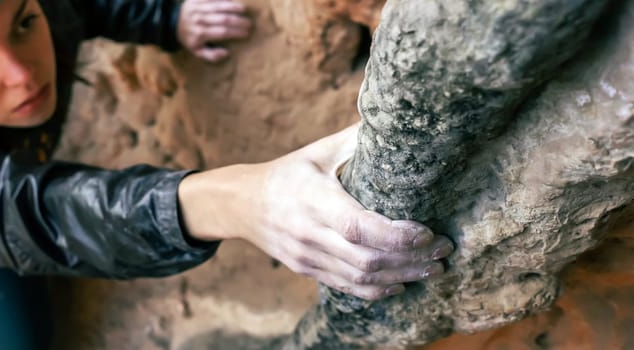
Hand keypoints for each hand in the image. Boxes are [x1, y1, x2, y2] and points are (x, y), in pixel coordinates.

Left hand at [177, 0, 251, 61]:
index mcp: (200, 34)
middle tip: (249, 23)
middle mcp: (200, 20)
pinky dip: (223, 0)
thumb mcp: (197, 52)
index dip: (236, 32)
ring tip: (244, 10)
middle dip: (238, 21)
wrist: (172, 24)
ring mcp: (198, 8)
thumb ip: (212, 56)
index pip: (223, 32)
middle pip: (223, 19)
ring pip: (219, 6)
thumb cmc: (189, 39)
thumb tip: (227, 53)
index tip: (246, 33)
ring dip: (233, 7)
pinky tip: (233, 1)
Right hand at [178, 124, 453, 299]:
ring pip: (360, 278)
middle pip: (367, 258)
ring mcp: (307, 256)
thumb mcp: (317, 151)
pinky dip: (377, 290)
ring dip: (402, 276)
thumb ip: (354, 140)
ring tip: (433, 269)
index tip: (429, 231)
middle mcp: (309, 233)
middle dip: (412, 259)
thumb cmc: (286, 172)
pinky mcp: (306, 270)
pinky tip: (400, 283)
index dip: (397, 235)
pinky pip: (346, 287)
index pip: (359, 226)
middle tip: (444, 251)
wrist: (241, 204)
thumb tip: (395, 119)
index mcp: (313, 199)